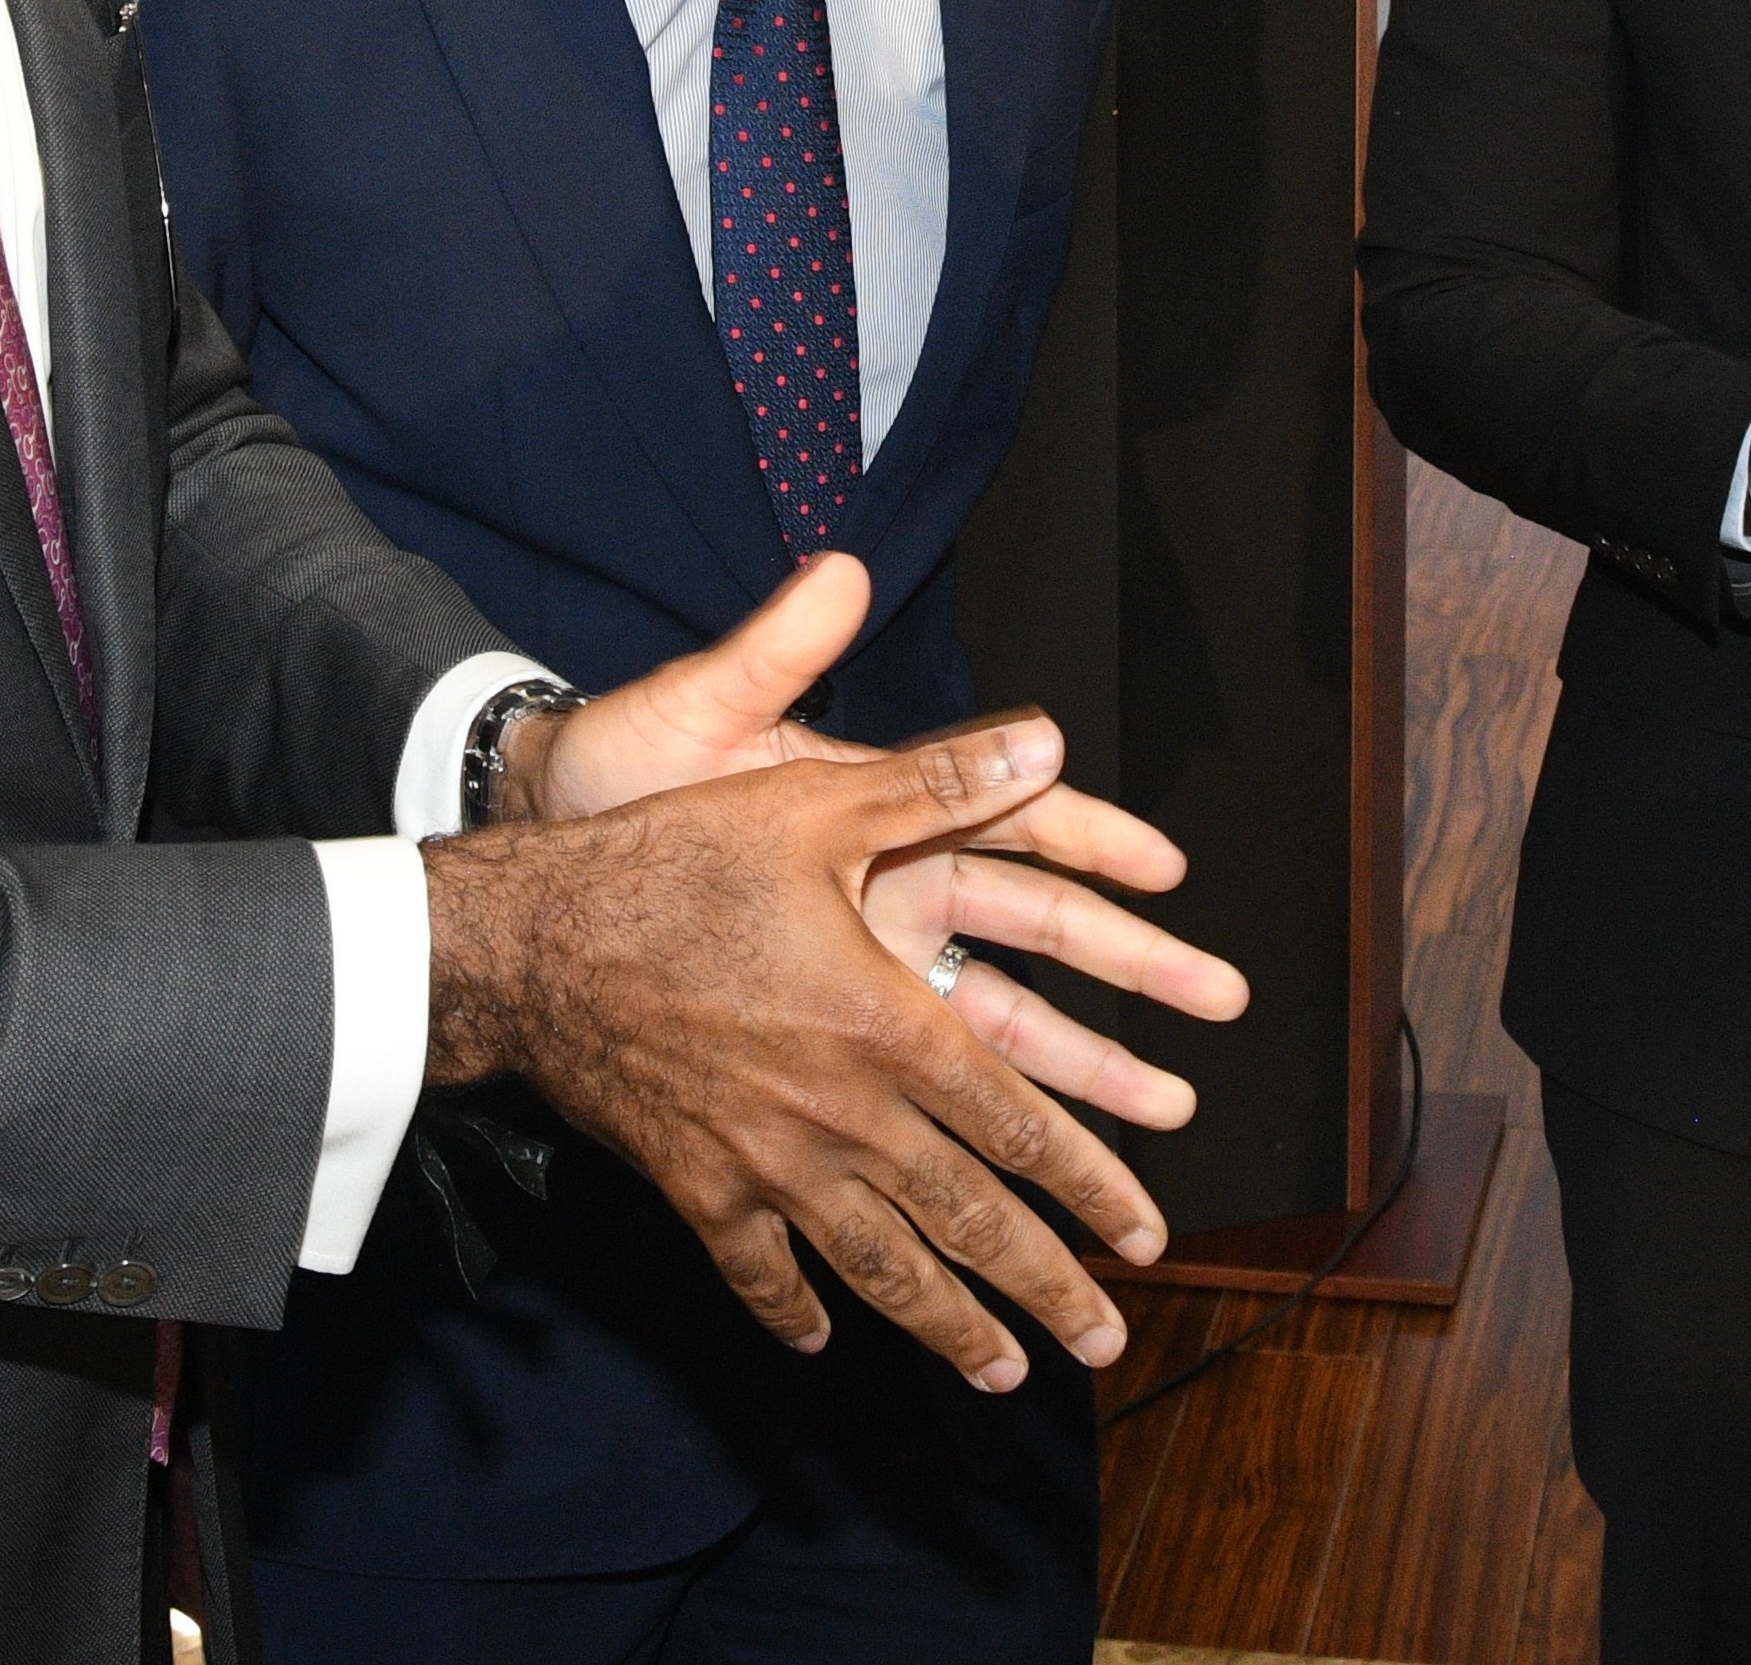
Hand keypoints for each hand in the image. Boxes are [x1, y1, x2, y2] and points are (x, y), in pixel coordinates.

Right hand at [425, 727, 1169, 1391]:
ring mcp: (770, 1167)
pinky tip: (821, 1336)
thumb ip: (939, 783)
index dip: (1094, 1186)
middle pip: (968, 1221)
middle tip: (1103, 1342)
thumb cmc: (674, 863)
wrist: (531, 943)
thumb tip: (1047, 742)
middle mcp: (846, 1117)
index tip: (1146, 1237)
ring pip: (881, 1267)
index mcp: (893, 1030)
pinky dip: (794, 1310)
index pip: (1022, 1128)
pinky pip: (759, 1271)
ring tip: (1004, 1372)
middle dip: (1046, 1287)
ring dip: (949, 1325)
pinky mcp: (698, 1188)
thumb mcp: (814, 803)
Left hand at [496, 555, 1248, 1131]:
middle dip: (1129, 973)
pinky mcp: (819, 1036)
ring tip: (1161, 1113)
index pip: (1010, 819)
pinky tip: (1024, 1181)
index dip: (1094, 838)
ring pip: (995, 1027)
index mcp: (874, 811)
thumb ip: (778, 651)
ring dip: (1078, 1072)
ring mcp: (860, 970)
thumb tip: (842, 569)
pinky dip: (972, 1132)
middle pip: (1035, 934)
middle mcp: (887, 892)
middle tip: (1217, 1007)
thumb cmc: (619, 772)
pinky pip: (915, 1094)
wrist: (534, 863)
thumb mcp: (697, 713)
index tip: (1170, 867)